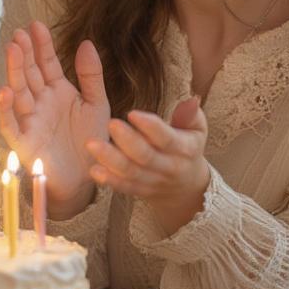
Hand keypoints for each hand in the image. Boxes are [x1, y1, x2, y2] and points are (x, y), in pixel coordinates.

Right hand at [0, 21, 109, 217]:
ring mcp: (30, 120)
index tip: (35, 25)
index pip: (46, 63)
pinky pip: (11, 124)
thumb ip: (91, 75)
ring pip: (18, 92)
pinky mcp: (24, 142)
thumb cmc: (90, 142)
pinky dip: (5, 109)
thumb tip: (86, 43)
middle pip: (29, 73)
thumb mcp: (96, 105)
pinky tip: (5, 91)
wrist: (86, 180)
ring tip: (12, 50)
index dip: (41, 45)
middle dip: (24, 53)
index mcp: (58, 91)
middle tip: (20, 33)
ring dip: (14, 71)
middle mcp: (40, 102)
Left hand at [86, 95, 210, 234]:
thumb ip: (190, 115)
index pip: (166, 138)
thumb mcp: (196, 130)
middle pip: (146, 156)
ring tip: (92, 144)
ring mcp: (153, 181)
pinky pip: (124, 187)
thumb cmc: (187, 147)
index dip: (150, 126)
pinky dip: (109, 180)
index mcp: (184, 149)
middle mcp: (169, 167)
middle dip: (127, 140)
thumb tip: (192, 99)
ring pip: (131, 172)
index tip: (132, 113)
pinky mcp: (139, 190)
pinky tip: (94, 169)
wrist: (186, 187)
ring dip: (110, 159)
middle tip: (110, 123)